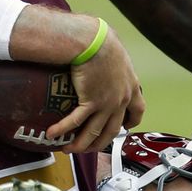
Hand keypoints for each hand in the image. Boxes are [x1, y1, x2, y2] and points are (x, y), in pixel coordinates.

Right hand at [48, 30, 145, 152]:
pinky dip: (64, 129)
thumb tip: (104, 57)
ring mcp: (107, 103)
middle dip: (100, 143)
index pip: (138, 111)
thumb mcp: (116, 53)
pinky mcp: (90, 101)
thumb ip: (114, 63)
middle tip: (90, 147)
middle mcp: (121, 99)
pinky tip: (53, 134)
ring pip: (95, 132)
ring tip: (69, 149)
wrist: (94, 42)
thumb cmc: (102, 41)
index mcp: (131, 87)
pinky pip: (76, 121)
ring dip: (81, 144)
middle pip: (114, 130)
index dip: (131, 122)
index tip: (125, 127)